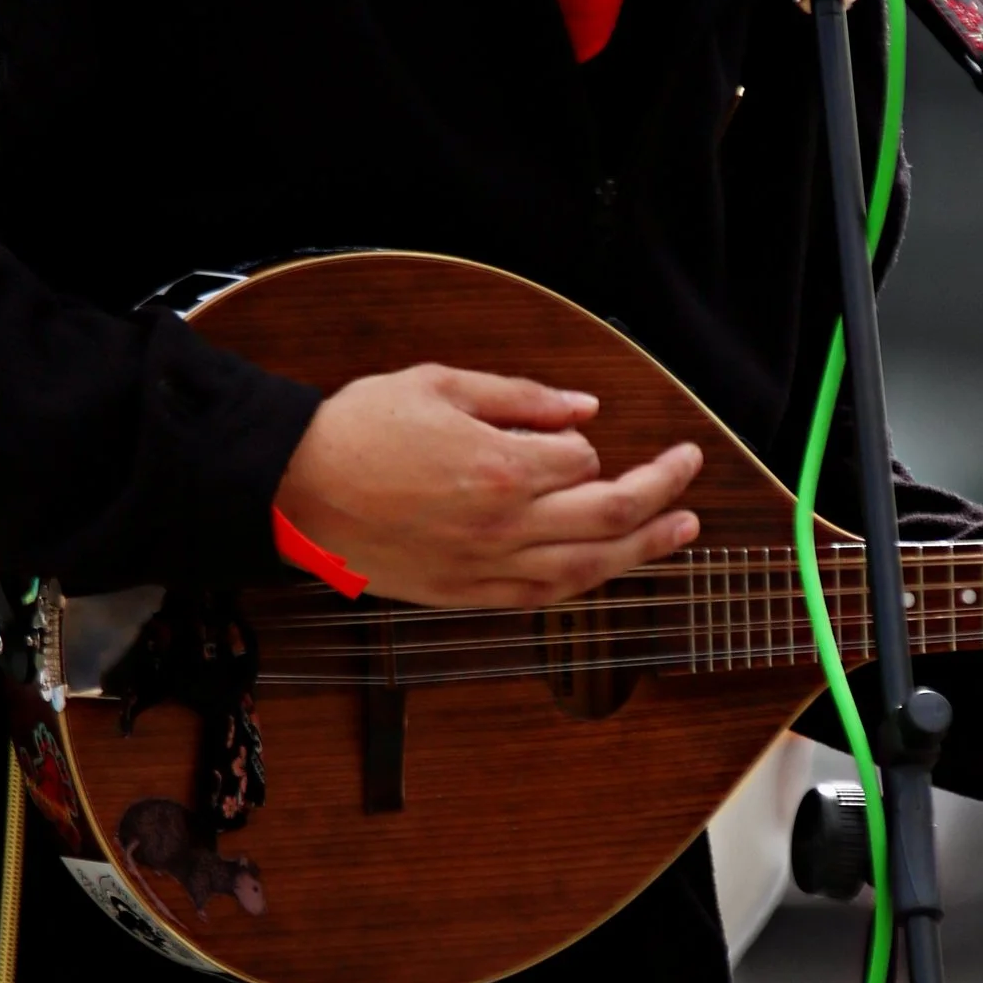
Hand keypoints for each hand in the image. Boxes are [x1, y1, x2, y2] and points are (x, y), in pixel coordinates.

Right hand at [274, 365, 700, 607]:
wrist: (293, 489)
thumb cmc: (357, 430)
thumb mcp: (441, 384)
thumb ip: (521, 397)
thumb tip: (584, 409)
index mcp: (501, 466)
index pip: (582, 457)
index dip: (585, 442)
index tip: (574, 432)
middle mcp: (504, 526)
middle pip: (609, 516)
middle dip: (661, 490)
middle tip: (690, 468)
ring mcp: (486, 568)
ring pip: (588, 567)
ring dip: (645, 549)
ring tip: (682, 531)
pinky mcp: (464, 594)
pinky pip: (543, 598)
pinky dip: (585, 584)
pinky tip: (609, 569)